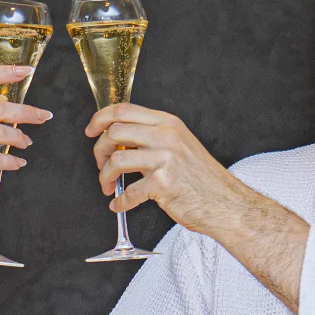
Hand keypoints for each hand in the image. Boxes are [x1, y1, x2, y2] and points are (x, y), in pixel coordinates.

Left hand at [87, 103, 235, 232]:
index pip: (124, 110)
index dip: (100, 118)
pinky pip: (129, 192)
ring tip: (108, 186)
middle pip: (114, 132)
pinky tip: (119, 205)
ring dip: (104, 176)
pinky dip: (120, 202)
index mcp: (167, 123)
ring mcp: (164, 159)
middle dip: (99, 150)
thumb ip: (152, 138)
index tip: (91, 130)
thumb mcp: (179, 145)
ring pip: (116, 160)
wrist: (224, 202)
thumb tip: (119, 141)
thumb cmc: (201, 178)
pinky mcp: (163, 184)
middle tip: (100, 164)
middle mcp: (166, 136)